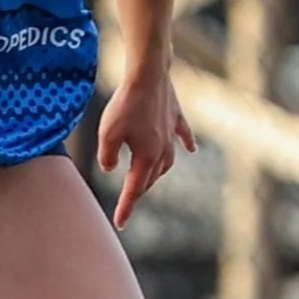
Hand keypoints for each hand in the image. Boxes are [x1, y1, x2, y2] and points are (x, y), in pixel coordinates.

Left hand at [97, 73, 196, 230]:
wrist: (148, 74)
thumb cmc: (125, 104)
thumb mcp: (107, 134)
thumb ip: (107, 157)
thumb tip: (112, 168)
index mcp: (146, 158)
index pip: (133, 189)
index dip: (126, 207)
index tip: (120, 223)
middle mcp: (163, 150)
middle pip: (150, 178)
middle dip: (138, 191)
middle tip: (127, 203)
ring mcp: (171, 134)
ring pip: (166, 162)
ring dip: (155, 173)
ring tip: (146, 180)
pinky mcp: (175, 117)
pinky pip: (182, 136)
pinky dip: (186, 144)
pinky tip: (191, 150)